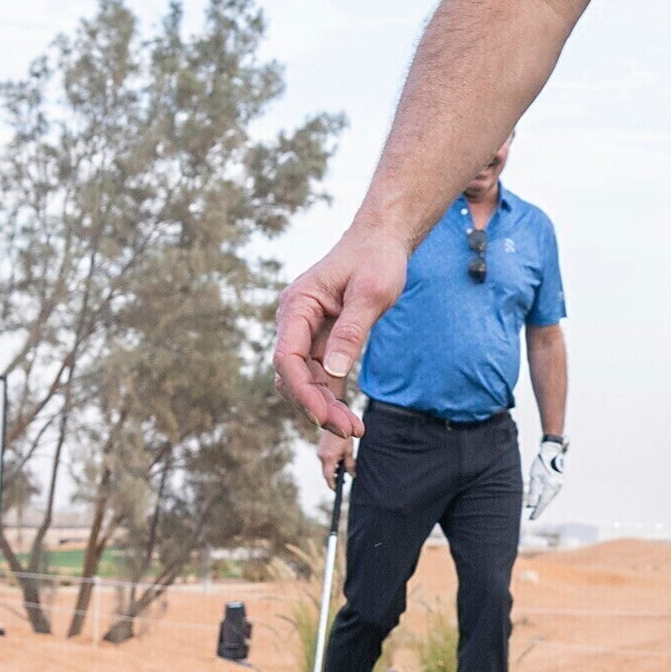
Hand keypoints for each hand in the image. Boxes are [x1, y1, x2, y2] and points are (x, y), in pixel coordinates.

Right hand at [273, 224, 405, 454]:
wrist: (383, 241)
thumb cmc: (376, 259)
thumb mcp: (370, 293)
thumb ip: (351, 331)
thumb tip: (333, 370)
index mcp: (298, 305)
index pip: (287, 356)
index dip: (302, 390)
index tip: (323, 415)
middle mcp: (295, 321)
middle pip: (294, 374)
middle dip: (316, 405)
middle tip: (348, 430)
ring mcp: (307, 332)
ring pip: (307, 380)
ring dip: (325, 406)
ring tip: (353, 429)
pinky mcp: (323, 341)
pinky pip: (322, 375)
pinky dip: (333, 397)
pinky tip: (348, 419)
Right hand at [319, 429, 353, 486]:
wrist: (335, 421)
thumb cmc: (344, 437)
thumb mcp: (349, 451)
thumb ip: (350, 464)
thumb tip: (352, 475)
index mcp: (329, 458)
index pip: (328, 476)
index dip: (332, 484)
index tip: (336, 490)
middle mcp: (321, 456)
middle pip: (326, 472)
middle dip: (333, 477)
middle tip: (342, 482)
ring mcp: (319, 452)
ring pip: (325, 466)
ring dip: (332, 470)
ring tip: (342, 469)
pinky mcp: (319, 449)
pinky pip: (324, 460)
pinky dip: (330, 463)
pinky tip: (338, 462)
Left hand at [525, 435, 568, 519]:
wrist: (552, 452)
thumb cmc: (541, 463)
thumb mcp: (534, 477)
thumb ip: (533, 492)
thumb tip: (531, 505)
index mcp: (550, 487)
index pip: (542, 504)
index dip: (536, 512)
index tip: (531, 519)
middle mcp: (556, 488)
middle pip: (545, 502)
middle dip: (538, 509)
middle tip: (531, 516)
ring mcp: (558, 486)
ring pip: (548, 498)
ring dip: (541, 503)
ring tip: (533, 508)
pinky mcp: (558, 483)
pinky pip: (550, 493)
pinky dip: (544, 497)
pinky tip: (540, 498)